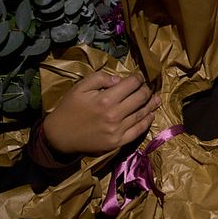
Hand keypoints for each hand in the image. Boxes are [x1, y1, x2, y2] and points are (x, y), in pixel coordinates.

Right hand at [42, 70, 161, 156]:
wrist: (60, 136)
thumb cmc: (69, 108)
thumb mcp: (80, 87)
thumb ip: (100, 78)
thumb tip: (119, 79)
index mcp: (105, 99)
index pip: (131, 84)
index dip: (138, 78)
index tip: (139, 76)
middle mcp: (114, 114)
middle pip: (140, 98)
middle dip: (146, 90)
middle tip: (147, 87)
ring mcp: (117, 130)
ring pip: (141, 114)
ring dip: (151, 104)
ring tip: (157, 98)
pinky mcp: (117, 142)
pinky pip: (138, 131)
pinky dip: (147, 122)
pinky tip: (151, 115)